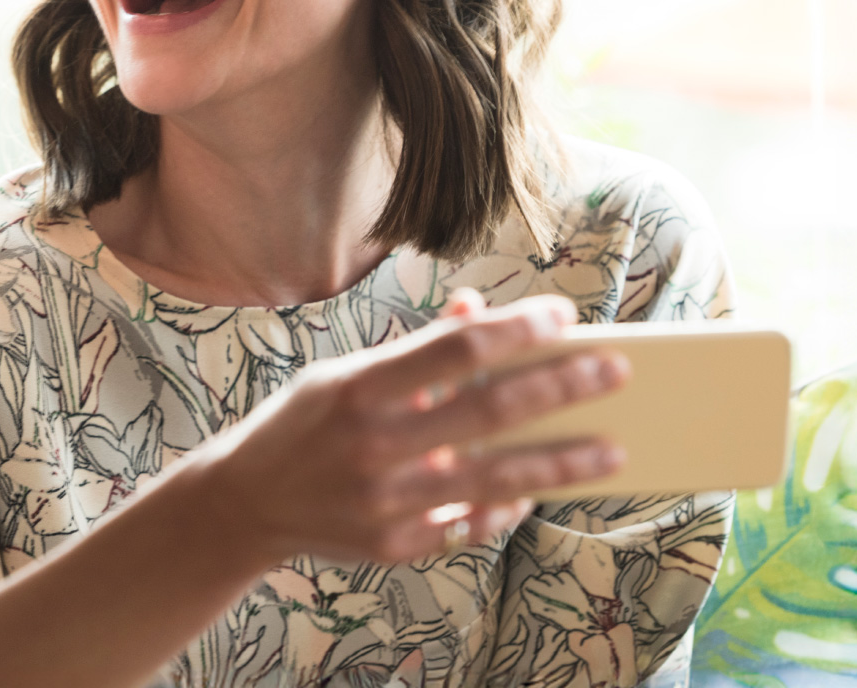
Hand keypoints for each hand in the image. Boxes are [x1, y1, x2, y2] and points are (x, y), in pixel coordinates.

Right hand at [181, 289, 626, 563]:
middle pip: (489, 411)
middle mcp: (374, 444)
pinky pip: (470, 524)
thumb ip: (414, 350)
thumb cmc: (302, 425)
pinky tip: (538, 492)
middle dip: (561, 387)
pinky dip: (508, 507)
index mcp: (360, 388)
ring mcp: (385, 500)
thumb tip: (479, 312)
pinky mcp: (393, 545)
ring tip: (612, 448)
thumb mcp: (343, 374)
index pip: (457, 349)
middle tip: (614, 372)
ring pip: (496, 478)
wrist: (242, 503)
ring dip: (562, 462)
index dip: (517, 329)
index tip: (564, 314)